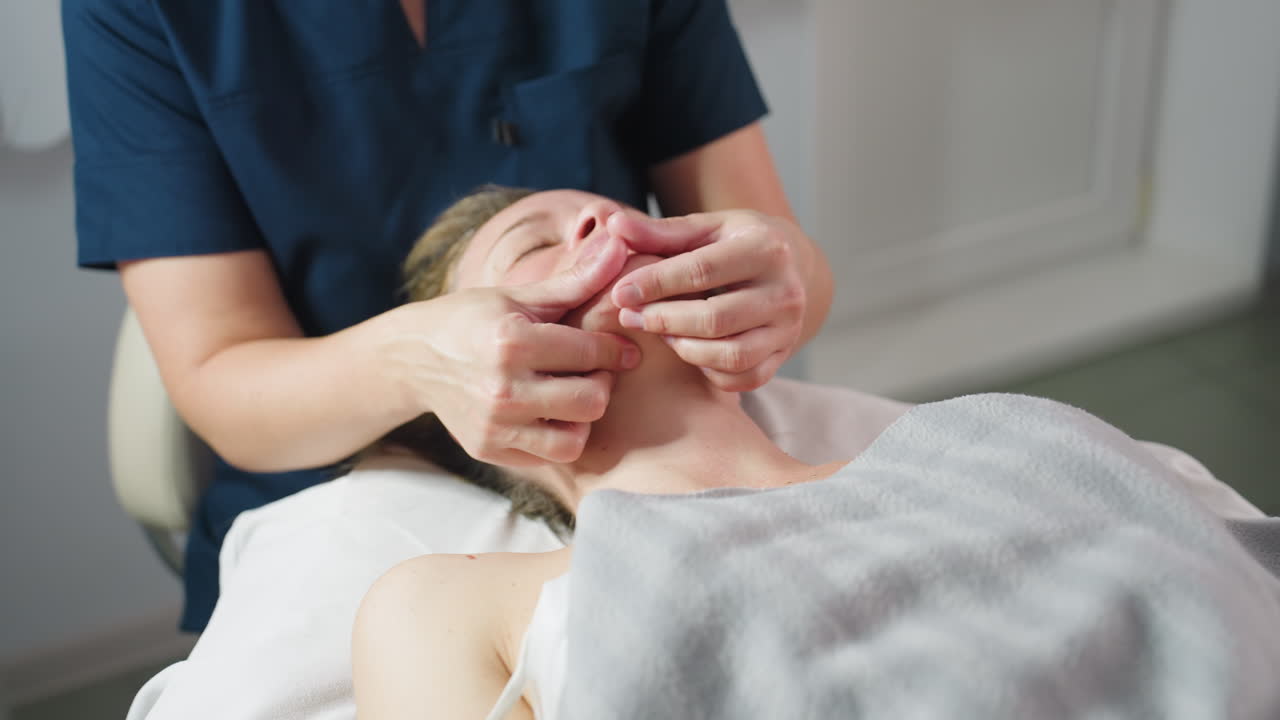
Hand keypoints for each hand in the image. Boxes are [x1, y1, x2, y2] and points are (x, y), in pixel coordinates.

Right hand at [382, 235, 639, 465]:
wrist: (412, 357)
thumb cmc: (473, 319)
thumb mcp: (520, 296)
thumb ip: (576, 278)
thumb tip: (619, 241)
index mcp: (512, 341)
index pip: (592, 352)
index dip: (617, 350)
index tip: (624, 349)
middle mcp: (502, 388)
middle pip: (592, 400)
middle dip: (601, 383)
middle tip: (591, 371)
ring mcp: (493, 425)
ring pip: (575, 438)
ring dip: (581, 417)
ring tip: (569, 394)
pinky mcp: (487, 449)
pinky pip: (548, 457)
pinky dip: (556, 436)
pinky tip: (546, 412)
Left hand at [607, 211, 805, 391]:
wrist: (786, 266)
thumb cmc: (732, 244)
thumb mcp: (702, 229)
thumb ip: (658, 232)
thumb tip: (614, 226)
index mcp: (766, 248)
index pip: (702, 270)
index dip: (656, 284)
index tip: (620, 292)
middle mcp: (785, 291)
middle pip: (715, 319)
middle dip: (664, 320)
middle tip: (629, 317)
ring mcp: (788, 329)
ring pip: (732, 355)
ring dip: (685, 348)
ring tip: (659, 332)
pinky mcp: (783, 356)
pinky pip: (744, 378)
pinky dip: (711, 371)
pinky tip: (690, 351)